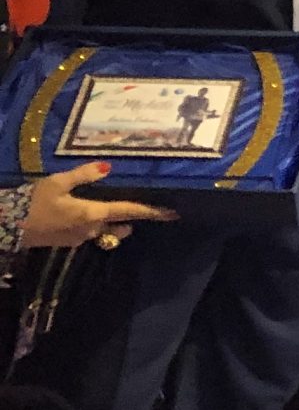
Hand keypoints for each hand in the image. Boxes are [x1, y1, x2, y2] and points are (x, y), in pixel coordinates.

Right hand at [20, 163, 174, 249]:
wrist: (10, 227)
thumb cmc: (34, 203)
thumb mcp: (58, 183)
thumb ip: (84, 175)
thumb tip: (108, 167)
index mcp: (93, 214)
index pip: (129, 212)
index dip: (151, 211)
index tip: (171, 213)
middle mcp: (91, 229)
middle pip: (121, 223)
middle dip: (135, 218)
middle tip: (152, 210)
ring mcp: (80, 238)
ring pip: (107, 230)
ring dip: (117, 222)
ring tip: (124, 210)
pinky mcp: (69, 241)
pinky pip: (92, 233)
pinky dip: (99, 224)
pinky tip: (93, 213)